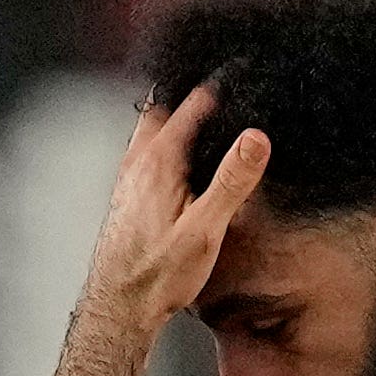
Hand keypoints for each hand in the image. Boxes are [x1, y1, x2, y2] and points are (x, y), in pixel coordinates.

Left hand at [81, 80, 269, 333]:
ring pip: (151, 129)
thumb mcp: (206, 228)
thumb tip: (256, 138)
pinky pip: (147, 151)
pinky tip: (182, 157)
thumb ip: (231, 180)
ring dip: (175, 115)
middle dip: (190, 91)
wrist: (119, 305)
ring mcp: (129, 176)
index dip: (219, 86)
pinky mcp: (128, 194)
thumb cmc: (160, 273)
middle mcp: (138, 161)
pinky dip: (166, 140)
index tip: (242, 70)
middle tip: (218, 81)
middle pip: (164, 107)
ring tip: (203, 109)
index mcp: (159, 160)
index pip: (193, 104)